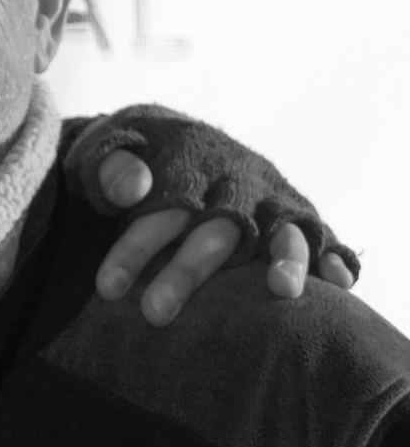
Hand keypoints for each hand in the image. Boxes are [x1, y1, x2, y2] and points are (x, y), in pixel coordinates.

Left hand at [92, 151, 356, 325]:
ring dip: (285, 260)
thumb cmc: (134, 154)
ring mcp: (269, 198)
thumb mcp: (112, 147)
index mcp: (187, 163)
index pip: (160, 210)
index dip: (135, 249)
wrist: (172, 132)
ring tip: (283, 291)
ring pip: (279, 231)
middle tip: (156, 314)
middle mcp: (235, 182)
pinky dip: (333, 256)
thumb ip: (112, 168)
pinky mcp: (294, 212)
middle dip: (188, 273)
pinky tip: (340, 282)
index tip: (107, 288)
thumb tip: (132, 189)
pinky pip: (320, 234)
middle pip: (215, 231)